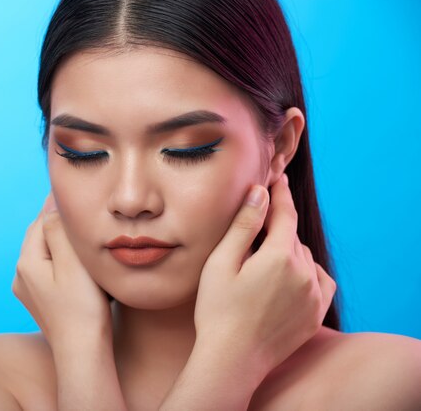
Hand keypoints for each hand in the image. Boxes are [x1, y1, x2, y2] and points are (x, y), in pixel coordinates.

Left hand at [12, 191, 112, 348]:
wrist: (83, 353)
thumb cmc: (82, 309)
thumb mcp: (72, 262)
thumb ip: (59, 230)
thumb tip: (52, 205)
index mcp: (26, 263)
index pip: (40, 221)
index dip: (56, 205)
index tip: (70, 189)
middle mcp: (22, 276)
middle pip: (40, 237)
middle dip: (57, 222)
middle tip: (77, 206)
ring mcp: (30, 291)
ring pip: (46, 254)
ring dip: (60, 241)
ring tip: (79, 230)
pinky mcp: (42, 303)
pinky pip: (51, 270)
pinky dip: (63, 260)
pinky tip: (77, 261)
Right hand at [193, 173, 336, 373]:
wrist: (232, 359)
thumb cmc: (218, 310)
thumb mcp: (221, 263)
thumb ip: (244, 225)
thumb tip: (260, 192)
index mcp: (279, 256)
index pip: (285, 213)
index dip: (280, 193)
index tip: (277, 177)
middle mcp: (304, 272)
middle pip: (291, 236)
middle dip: (276, 226)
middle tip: (255, 228)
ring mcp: (314, 295)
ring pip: (304, 257)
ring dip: (288, 250)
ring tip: (263, 261)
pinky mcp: (316, 313)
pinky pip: (320, 280)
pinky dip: (306, 271)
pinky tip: (289, 275)